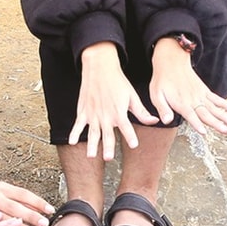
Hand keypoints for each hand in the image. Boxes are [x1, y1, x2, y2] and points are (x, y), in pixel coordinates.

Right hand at [69, 44, 156, 160]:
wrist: (100, 68)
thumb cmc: (118, 82)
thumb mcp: (132, 97)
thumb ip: (142, 112)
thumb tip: (155, 121)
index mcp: (119, 112)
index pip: (126, 127)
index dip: (130, 136)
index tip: (134, 145)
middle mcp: (106, 115)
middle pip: (107, 134)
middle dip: (108, 146)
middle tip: (108, 157)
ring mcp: (93, 114)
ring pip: (92, 133)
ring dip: (92, 145)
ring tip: (91, 155)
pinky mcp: (83, 111)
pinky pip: (78, 124)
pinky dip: (74, 133)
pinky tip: (72, 142)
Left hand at [148, 38, 226, 133]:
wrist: (171, 61)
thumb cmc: (162, 79)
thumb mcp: (156, 95)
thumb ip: (162, 109)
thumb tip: (166, 120)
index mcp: (181, 103)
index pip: (191, 115)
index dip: (197, 124)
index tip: (204, 132)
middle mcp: (193, 100)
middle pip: (206, 114)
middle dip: (217, 123)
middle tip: (225, 131)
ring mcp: (200, 95)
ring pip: (214, 108)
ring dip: (224, 115)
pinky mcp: (204, 90)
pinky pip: (217, 99)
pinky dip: (225, 104)